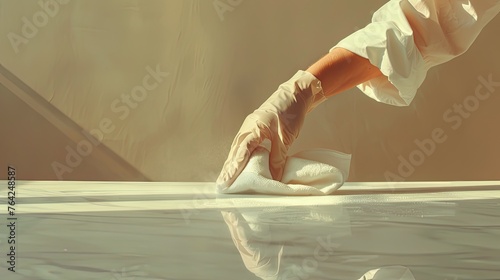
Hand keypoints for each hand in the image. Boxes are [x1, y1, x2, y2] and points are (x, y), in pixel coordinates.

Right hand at [216, 70, 325, 190]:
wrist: (296, 93)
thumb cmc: (290, 111)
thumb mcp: (285, 137)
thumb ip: (278, 158)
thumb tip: (274, 178)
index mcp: (254, 128)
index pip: (242, 151)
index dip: (234, 167)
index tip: (228, 180)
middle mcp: (248, 128)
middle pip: (235, 151)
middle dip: (228, 168)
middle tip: (221, 185)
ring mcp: (249, 127)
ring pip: (237, 148)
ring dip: (232, 163)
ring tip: (226, 179)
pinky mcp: (254, 128)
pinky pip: (243, 145)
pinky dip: (239, 156)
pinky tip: (238, 165)